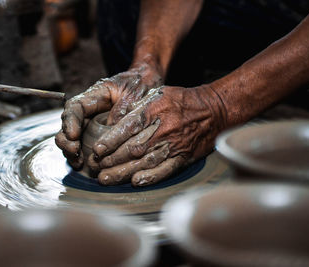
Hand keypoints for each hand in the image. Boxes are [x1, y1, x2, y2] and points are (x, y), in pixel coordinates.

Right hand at [55, 62, 162, 168]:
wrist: (147, 83)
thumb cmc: (139, 84)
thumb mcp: (134, 93)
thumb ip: (123, 109)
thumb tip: (112, 127)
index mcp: (94, 95)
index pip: (75, 106)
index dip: (70, 121)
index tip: (73, 135)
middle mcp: (89, 110)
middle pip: (67, 124)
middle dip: (66, 139)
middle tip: (75, 151)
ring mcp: (90, 122)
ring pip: (71, 137)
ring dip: (70, 151)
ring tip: (78, 162)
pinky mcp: (96, 134)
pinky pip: (82, 145)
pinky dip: (79, 156)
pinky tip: (82, 165)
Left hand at [88, 85, 227, 186]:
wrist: (213, 110)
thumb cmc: (180, 101)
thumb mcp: (156, 94)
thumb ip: (135, 107)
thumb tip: (112, 120)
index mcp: (153, 111)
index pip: (127, 127)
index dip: (111, 140)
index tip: (97, 150)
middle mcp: (161, 129)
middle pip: (132, 148)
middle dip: (111, 160)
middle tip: (95, 168)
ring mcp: (173, 145)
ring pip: (144, 162)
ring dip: (123, 172)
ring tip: (105, 178)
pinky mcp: (182, 157)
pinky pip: (165, 169)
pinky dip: (150, 177)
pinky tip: (135, 182)